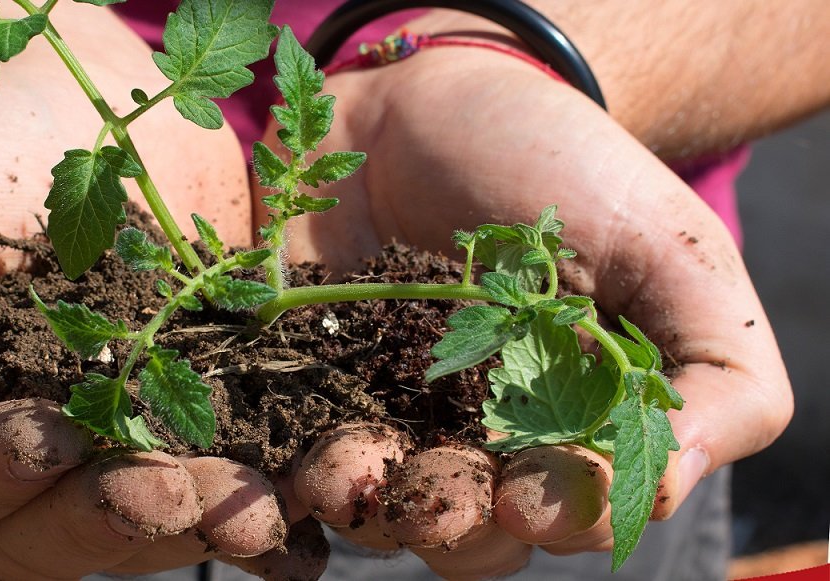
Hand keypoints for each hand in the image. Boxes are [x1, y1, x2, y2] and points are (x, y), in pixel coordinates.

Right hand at [0, 5, 286, 577]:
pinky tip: (304, 536)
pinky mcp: (194, 415)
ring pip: (145, 523)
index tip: (50, 431)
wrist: (60, 100)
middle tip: (180, 489)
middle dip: (116, 516)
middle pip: (55, 533)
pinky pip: (224, 478)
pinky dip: (263, 512)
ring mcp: (111, 447)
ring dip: (201, 524)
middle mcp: (16, 467)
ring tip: (258, 512)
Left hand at [260, 38, 791, 575]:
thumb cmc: (562, 167)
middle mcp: (475, 441)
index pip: (566, 516)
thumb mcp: (670, 250)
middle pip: (465, 536)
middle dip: (452, 526)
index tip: (531, 495)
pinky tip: (279, 464)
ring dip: (363, 503)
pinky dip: (283, 470)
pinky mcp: (302, 384)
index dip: (554, 521)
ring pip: (371, 507)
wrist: (426, 104)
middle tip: (437, 492)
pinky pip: (287, 448)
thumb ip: (713, 374)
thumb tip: (665, 489)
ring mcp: (381, 415)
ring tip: (347, 469)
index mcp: (569, 428)